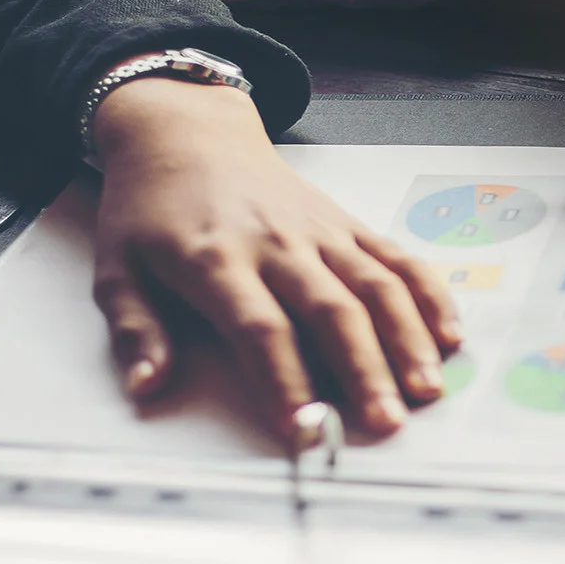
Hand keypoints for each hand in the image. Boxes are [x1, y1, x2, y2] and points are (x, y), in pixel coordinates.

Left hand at [87, 78, 465, 448]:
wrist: (189, 135)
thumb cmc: (152, 207)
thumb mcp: (116, 266)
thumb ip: (135, 329)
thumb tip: (146, 386)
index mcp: (216, 259)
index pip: (260, 328)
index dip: (286, 380)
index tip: (303, 428)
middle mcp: (277, 244)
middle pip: (331, 311)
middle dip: (364, 370)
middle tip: (385, 421)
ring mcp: (320, 232)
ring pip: (375, 286)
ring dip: (406, 339)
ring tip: (427, 389)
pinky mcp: (347, 224)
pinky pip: (397, 258)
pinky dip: (428, 295)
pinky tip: (448, 335)